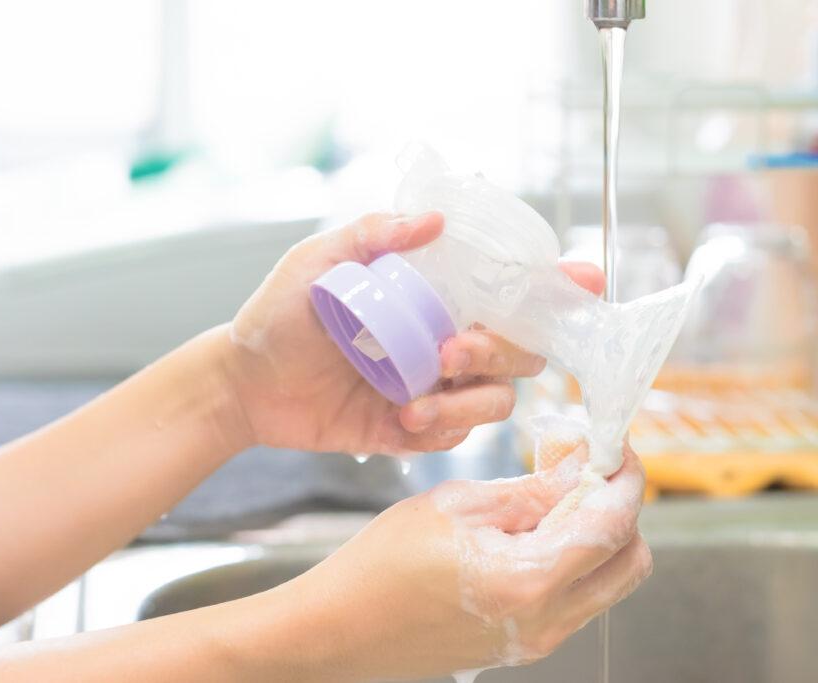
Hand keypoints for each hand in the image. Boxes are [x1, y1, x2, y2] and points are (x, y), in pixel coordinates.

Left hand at [223, 212, 604, 453]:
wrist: (243, 381)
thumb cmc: (279, 314)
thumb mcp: (318, 261)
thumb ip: (373, 234)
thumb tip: (433, 220)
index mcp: (433, 296)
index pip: (509, 291)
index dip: (555, 289)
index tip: (583, 283)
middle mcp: (445, 341)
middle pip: (522, 352)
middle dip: (504, 351)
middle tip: (452, 348)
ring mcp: (432, 387)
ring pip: (497, 401)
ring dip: (470, 400)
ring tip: (415, 400)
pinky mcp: (412, 429)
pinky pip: (457, 436)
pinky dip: (440, 428)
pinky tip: (398, 420)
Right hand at [279, 443, 649, 679]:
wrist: (340, 628)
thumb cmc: (382, 563)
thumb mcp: (456, 506)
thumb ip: (529, 490)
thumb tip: (579, 467)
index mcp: (528, 580)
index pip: (611, 525)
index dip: (624, 478)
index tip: (614, 447)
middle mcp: (546, 621)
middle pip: (629, 563)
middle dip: (621, 509)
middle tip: (585, 470)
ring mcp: (537, 641)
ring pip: (608, 584)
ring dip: (598, 536)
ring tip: (552, 497)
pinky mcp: (523, 646)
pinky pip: (576, 600)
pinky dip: (573, 561)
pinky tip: (531, 530)